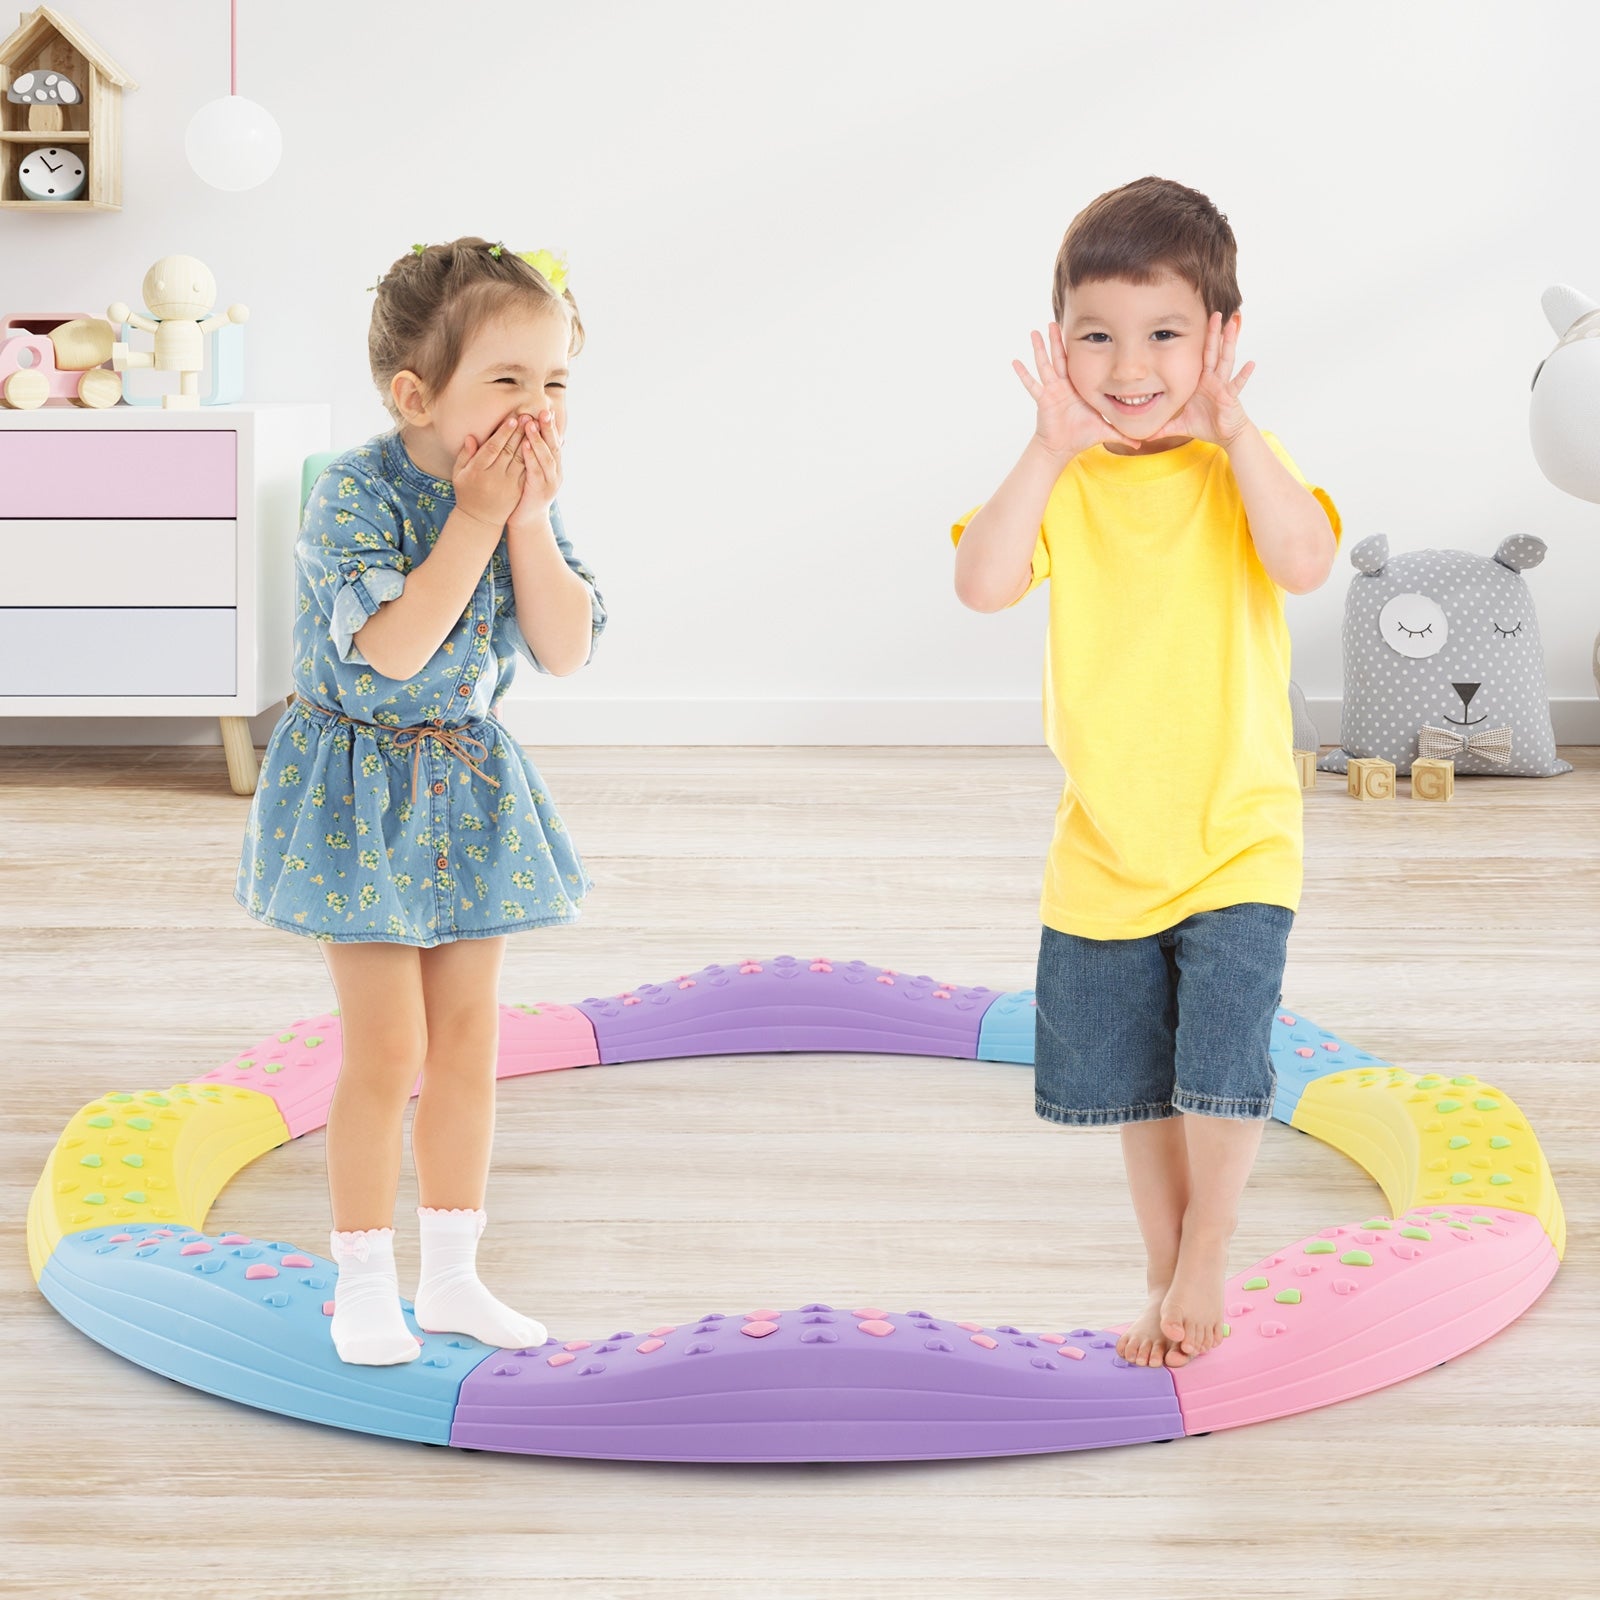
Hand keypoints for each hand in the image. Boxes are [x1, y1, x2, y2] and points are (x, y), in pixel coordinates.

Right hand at [451, 413, 526, 533]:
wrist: (480, 520)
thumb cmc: (467, 492)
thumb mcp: (459, 474)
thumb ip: (465, 455)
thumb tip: (471, 436)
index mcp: (478, 471)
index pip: (493, 448)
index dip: (504, 433)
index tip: (513, 419)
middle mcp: (494, 478)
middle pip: (509, 451)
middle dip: (520, 433)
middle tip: (528, 415)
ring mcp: (508, 485)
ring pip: (521, 460)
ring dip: (529, 442)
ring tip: (535, 426)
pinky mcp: (518, 491)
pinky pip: (527, 471)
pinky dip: (534, 457)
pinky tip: (539, 444)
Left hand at [509, 408, 563, 526]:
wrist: (526, 521)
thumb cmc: (524, 493)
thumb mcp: (531, 470)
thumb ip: (534, 454)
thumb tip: (532, 433)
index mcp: (554, 466)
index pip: (554, 441)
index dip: (551, 426)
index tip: (547, 408)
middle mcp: (556, 472)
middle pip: (554, 446)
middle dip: (549, 428)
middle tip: (544, 411)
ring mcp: (551, 482)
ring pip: (547, 457)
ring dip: (539, 439)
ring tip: (531, 423)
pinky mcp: (541, 491)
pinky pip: (536, 471)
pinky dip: (531, 457)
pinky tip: (525, 445)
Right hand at [1013, 321, 1144, 458]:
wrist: (1061, 448)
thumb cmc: (1080, 436)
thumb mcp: (1105, 429)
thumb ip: (1121, 431)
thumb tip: (1140, 442)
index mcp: (1078, 387)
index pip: (1078, 363)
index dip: (1077, 347)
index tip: (1079, 330)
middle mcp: (1064, 385)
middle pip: (1060, 357)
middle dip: (1056, 340)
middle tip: (1054, 321)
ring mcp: (1052, 391)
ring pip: (1045, 365)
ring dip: (1040, 349)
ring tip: (1034, 332)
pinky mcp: (1044, 400)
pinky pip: (1032, 385)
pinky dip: (1023, 374)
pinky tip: (1015, 362)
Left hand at [1168, 311, 1254, 447]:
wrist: (1225, 436)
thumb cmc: (1206, 425)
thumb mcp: (1179, 425)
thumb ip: (1163, 427)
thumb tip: (1144, 435)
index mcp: (1200, 382)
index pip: (1199, 357)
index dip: (1199, 341)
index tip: (1197, 323)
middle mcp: (1213, 379)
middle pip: (1213, 352)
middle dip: (1214, 333)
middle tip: (1215, 313)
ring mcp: (1222, 386)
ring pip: (1226, 360)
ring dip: (1229, 343)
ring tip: (1232, 325)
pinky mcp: (1230, 397)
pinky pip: (1237, 384)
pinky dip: (1244, 375)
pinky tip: (1251, 363)